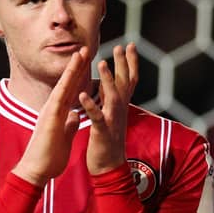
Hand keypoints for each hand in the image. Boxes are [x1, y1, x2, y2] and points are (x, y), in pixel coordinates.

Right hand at [12, 47, 90, 186]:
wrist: (36, 170)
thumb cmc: (49, 155)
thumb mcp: (64, 135)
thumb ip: (69, 124)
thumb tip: (75, 115)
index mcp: (58, 112)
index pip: (71, 89)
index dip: (80, 75)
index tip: (88, 61)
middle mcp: (53, 108)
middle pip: (67, 83)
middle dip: (77, 65)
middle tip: (86, 47)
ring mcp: (50, 112)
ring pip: (63, 86)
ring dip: (71, 69)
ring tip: (80, 53)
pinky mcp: (49, 119)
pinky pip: (59, 101)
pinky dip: (65, 87)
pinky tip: (71, 77)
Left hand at [79, 43, 138, 174]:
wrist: (108, 167)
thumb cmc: (108, 142)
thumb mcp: (113, 116)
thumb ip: (112, 100)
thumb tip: (112, 84)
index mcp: (120, 106)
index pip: (129, 80)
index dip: (130, 63)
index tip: (130, 45)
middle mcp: (120, 111)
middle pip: (125, 84)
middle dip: (123, 64)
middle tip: (122, 46)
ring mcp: (112, 121)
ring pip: (112, 97)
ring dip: (108, 79)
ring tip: (102, 63)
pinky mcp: (102, 132)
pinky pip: (97, 117)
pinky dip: (90, 105)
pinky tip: (83, 95)